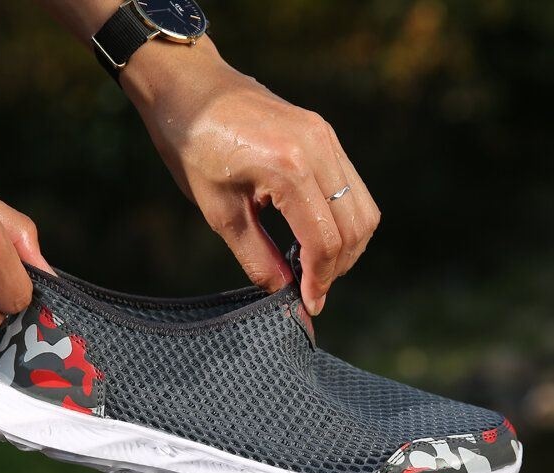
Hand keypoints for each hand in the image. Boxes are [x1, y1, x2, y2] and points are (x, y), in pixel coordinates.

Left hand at [123, 39, 380, 314]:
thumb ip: (257, 257)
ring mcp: (327, 138)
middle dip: (337, 267)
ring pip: (363, 209)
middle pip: (355, 227)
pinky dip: (342, 220)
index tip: (309, 304)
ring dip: (346, 246)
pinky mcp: (326, 135)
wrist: (190, 89)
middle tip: (311, 288)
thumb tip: (284, 293)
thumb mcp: (220, 213)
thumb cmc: (195, 148)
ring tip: (314, 266)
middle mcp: (319, 149)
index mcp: (289, 169)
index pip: (325, 240)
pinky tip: (314, 236)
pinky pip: (352, 188)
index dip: (320, 280)